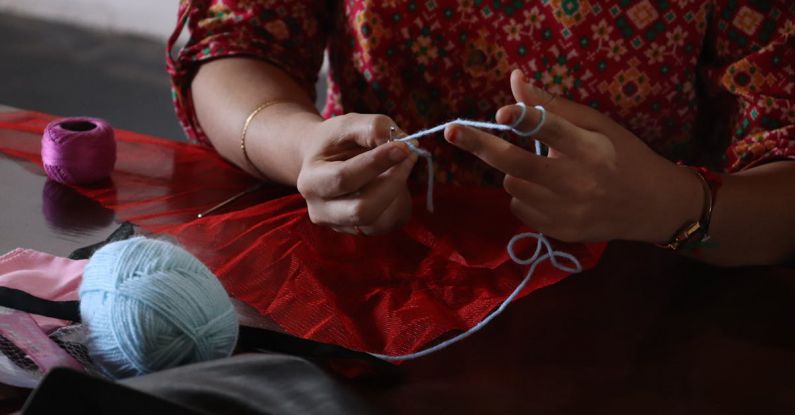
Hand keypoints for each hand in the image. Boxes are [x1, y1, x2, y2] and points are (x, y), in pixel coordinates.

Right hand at [297, 113, 416, 235]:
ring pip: (381, 220)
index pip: (345, 179)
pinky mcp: (361, 232)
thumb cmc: (336, 142)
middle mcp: (321, 210)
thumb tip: (404, 143)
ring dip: (399, 191)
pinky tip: (394, 183)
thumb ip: (373, 128)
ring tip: (398, 167)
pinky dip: (401, 201)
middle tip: (409, 156)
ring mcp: (340, 225)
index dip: (377, 163)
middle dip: (393, 182)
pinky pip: (391, 222)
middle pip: (362, 210)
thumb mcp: (347, 125)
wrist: (325, 162)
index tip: (403, 147)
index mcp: (311, 181)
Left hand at [443, 69, 702, 242]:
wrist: (650, 206)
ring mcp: (567, 212)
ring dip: (515, 173)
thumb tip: (514, 80)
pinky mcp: (559, 232)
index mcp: (591, 148)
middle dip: (480, 145)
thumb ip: (552, 106)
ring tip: (544, 169)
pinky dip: (523, 196)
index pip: (554, 131)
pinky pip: (519, 208)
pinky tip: (550, 192)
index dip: (526, 119)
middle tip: (452, 131)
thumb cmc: (621, 154)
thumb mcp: (596, 124)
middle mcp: (578, 182)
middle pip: (517, 164)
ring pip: (512, 185)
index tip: (501, 112)